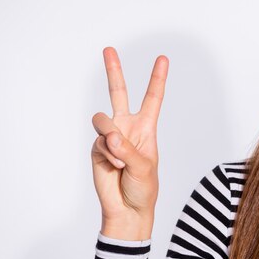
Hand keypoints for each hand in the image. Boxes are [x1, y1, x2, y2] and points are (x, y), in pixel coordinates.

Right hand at [90, 47, 168, 239]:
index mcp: (146, 127)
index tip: (163, 58)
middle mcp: (127, 127)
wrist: (127, 209)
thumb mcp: (145, 167)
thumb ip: (128, 149)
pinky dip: (108, 155)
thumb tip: (110, 135)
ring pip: (102, 120)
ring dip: (112, 139)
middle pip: (119, 93)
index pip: (153, 98)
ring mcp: (110, 136)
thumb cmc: (144, 188)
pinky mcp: (96, 147)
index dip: (157, 78)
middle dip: (113, 71)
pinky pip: (99, 141)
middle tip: (108, 49)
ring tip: (121, 158)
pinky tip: (115, 167)